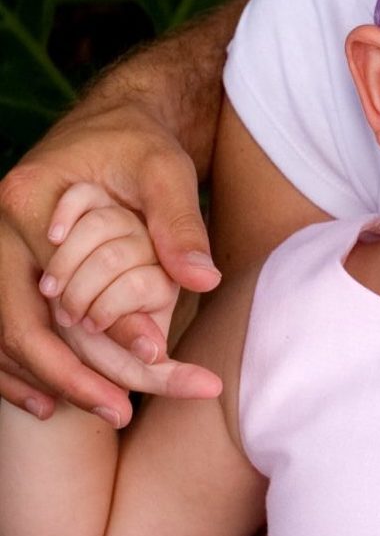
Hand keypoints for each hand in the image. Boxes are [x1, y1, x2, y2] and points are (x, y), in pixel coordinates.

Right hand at [0, 107, 221, 420]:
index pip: (60, 285)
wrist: (110, 123)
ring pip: (1, 335)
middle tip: (121, 412)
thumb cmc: (140, 145)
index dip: (104, 332)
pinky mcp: (2, 267)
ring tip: (100, 412)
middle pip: (16, 322)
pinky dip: (17, 369)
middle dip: (67, 375)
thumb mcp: (166, 172)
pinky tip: (49, 401)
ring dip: (43, 381)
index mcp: (28, 200)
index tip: (154, 362)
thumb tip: (204, 280)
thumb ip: (180, 225)